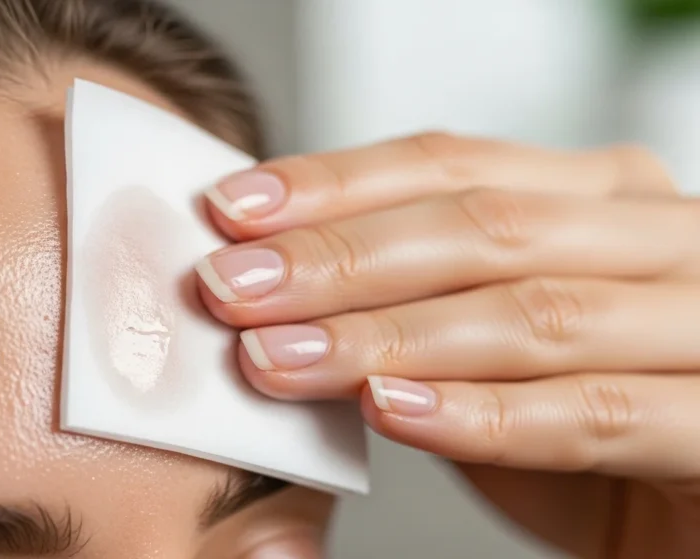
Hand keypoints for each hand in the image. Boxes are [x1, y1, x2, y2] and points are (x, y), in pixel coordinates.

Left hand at [195, 132, 699, 558]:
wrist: (687, 517)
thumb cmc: (590, 421)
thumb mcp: (492, 344)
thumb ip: (418, 305)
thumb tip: (281, 284)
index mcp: (602, 198)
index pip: (453, 166)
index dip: (335, 185)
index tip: (233, 210)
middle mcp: (661, 238)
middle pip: (482, 228)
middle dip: (339, 258)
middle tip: (233, 285)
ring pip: (529, 312)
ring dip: (386, 335)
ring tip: (280, 354)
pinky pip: (594, 412)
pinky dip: (482, 414)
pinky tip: (391, 411)